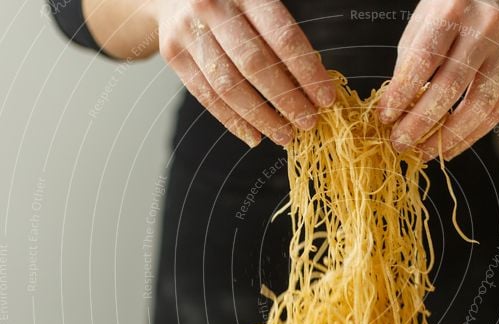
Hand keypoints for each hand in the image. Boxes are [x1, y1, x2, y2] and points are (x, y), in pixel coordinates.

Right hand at [156, 0, 335, 146]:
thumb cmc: (230, 1)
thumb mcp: (257, 2)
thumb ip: (281, 36)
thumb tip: (313, 86)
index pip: (282, 37)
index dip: (307, 72)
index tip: (326, 99)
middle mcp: (213, 7)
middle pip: (255, 64)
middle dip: (286, 99)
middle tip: (308, 122)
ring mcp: (189, 31)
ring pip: (228, 86)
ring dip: (261, 117)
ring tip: (284, 135)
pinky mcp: (173, 53)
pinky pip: (206, 96)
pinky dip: (233, 121)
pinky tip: (255, 135)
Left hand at [379, 0, 498, 159]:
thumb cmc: (451, 15)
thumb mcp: (423, 26)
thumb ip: (409, 65)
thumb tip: (394, 113)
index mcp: (454, 9)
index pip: (424, 60)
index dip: (402, 93)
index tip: (385, 117)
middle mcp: (486, 27)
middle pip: (451, 86)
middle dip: (421, 122)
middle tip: (400, 143)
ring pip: (478, 107)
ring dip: (447, 138)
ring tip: (423, 153)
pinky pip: (495, 113)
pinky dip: (469, 137)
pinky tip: (448, 149)